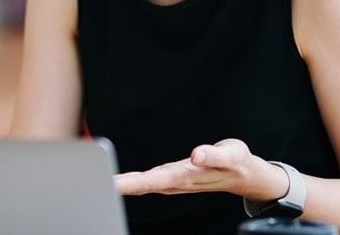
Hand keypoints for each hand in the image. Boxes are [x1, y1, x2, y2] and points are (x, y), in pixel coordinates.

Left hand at [115, 138, 277, 197]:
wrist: (244, 173)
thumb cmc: (237, 161)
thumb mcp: (230, 154)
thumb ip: (212, 155)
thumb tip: (196, 155)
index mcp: (186, 175)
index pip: (153, 180)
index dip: (131, 182)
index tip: (112, 183)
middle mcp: (176, 181)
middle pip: (142, 185)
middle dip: (119, 185)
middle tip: (95, 184)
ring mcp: (174, 181)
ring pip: (143, 184)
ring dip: (123, 185)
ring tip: (102, 184)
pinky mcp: (173, 177)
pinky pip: (148, 181)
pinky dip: (132, 182)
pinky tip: (121, 182)